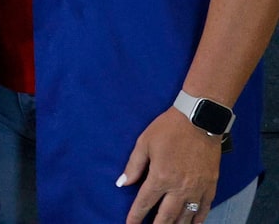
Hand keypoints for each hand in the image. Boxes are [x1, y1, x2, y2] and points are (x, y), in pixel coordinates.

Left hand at [119, 108, 219, 223]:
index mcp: (160, 177)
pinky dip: (197, 220)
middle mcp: (179, 187)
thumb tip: (122, 184)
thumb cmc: (168, 129)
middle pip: (166, 216)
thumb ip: (133, 166)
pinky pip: (204, 209)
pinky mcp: (211, 186)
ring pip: (186, 217)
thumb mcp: (143, 143)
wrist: (199, 119)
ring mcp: (197, 189)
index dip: (135, 216)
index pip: (145, 203)